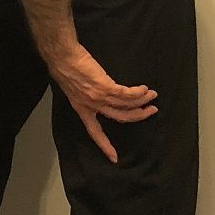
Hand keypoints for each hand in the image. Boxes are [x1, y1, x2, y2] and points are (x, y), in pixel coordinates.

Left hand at [49, 43, 156, 163]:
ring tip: (152, 96)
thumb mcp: (73, 87)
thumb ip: (86, 95)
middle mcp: (91, 106)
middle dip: (138, 116)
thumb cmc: (65, 67)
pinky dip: (137, 92)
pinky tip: (144, 89)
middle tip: (151, 111)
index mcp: (81, 109)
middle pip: (120, 117)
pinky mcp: (105, 86)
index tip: (113, 158)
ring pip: (126, 105)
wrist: (62, 56)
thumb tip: (98, 95)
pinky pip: (126, 94)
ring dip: (142, 101)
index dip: (104, 145)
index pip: (94, 132)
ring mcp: (99, 97)